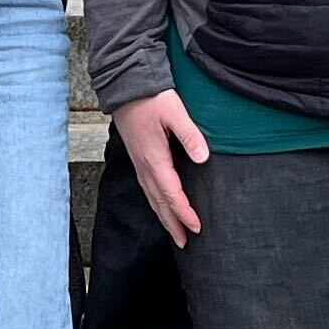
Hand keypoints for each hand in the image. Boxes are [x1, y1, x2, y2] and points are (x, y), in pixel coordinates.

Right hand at [115, 89, 209, 245]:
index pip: (172, 195)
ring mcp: (139, 163)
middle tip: (185, 242)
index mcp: (154, 159)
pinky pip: (147, 188)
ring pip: (151, 198)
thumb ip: (190, 135)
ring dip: (163, 217)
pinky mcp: (138, 158)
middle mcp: (144, 166)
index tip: (198, 227)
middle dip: (173, 225)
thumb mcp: (174, 111)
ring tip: (175, 232)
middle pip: (159, 204)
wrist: (124, 86)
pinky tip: (161, 205)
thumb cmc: (150, 97)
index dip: (185, 213)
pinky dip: (156, 203)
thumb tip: (203, 158)